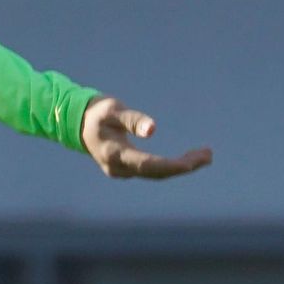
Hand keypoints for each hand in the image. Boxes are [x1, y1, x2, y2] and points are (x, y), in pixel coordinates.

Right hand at [81, 95, 211, 179]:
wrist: (75, 124)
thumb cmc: (96, 112)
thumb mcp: (112, 110)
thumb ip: (132, 119)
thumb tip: (153, 130)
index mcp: (115, 155)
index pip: (149, 165)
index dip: (173, 166)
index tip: (195, 162)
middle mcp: (119, 169)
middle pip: (157, 173)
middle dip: (183, 166)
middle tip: (208, 155)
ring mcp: (121, 172)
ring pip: (155, 174)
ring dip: (179, 167)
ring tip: (204, 156)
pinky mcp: (125, 170)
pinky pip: (152, 171)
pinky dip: (169, 166)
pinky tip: (185, 160)